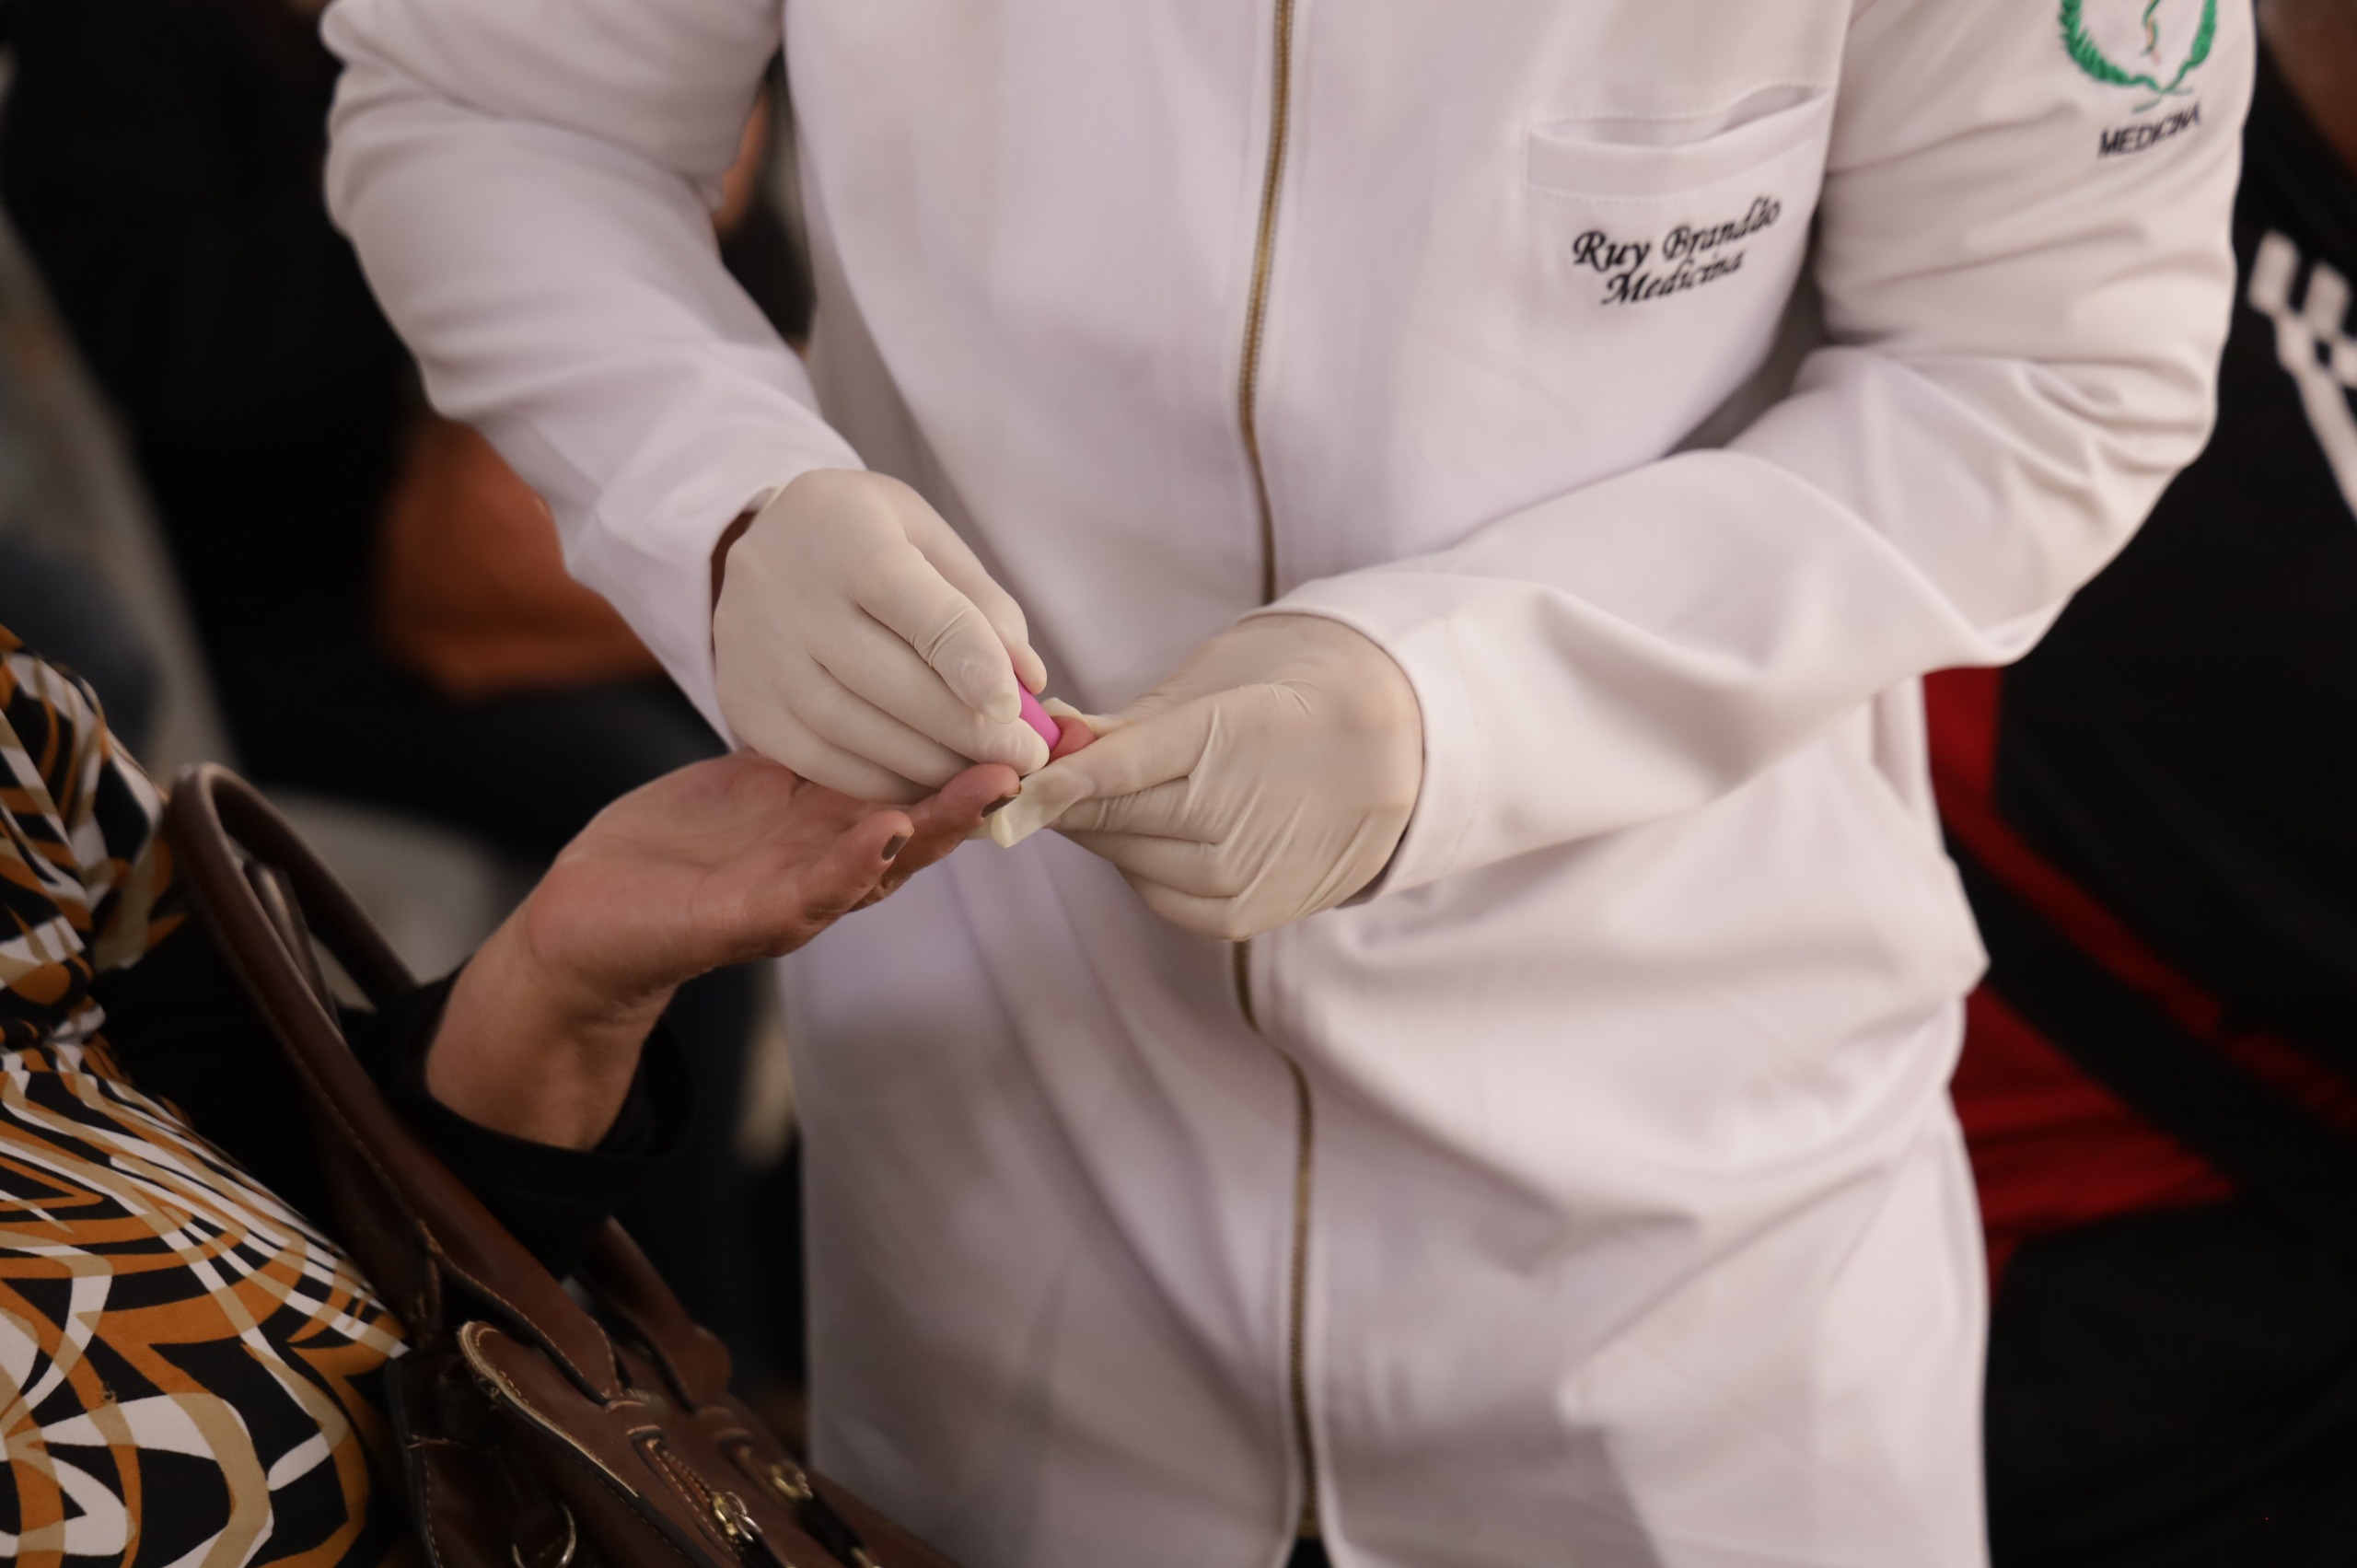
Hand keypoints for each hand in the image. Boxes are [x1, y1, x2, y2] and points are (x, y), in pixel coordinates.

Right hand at [429, 753, 1018, 1146]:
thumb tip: (886, 846)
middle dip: (958, 773)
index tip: (1003, 779)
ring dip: (919, 742)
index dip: (958, 814)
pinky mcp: (759, 784)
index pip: (909, 847)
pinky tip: (881, 680)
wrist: (586, 928)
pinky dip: (852, 719)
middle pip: (905, 805)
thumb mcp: (729, 920)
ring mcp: (793, 817)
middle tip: (1012, 730)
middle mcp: (821, 850)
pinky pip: (816, 745)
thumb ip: (801, 892)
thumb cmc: (649, 939)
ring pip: (871, 771)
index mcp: (825, 888)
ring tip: (968, 699)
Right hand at [714, 469, 1049, 802]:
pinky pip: (815, 759)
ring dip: (927, 764)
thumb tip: (1025, 682)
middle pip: (882, 677)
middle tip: (1023, 757)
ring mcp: (755, 651)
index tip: (1017, 709)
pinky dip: (879, 781)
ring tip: (984, 774)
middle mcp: (786, 591)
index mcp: (844, 531)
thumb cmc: (867, 536)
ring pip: (847, 727)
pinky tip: (926, 783)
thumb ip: (982, 604)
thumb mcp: (929, 538)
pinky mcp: (742, 701)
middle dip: (964, 729)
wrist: (765, 536)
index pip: (912, 604)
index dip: (969, 661)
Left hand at [992, 615, 1421, 939]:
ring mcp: (1233, 877)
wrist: (1399, 755)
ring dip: (1107, 829)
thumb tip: (1045, 736)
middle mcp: (1226, 820)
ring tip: (1130, 793)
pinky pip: (1155, 891)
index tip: (1000, 792)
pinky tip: (1168, 830)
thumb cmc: (1293, 697)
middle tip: (1042, 772)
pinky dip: (1143, 863)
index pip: (1111, 773)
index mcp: (1222, 740)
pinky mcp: (1237, 918)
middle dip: (1068, 798)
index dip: (1048, 785)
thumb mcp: (1216, 685)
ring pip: (1123, 858)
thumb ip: (1126, 725)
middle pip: (1104, 820)